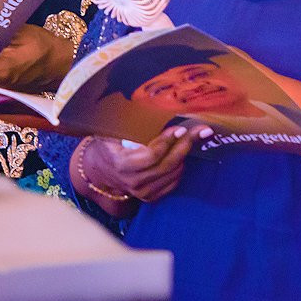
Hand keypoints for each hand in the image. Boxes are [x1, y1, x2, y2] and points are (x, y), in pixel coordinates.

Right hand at [72, 127, 203, 209]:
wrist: (100, 170)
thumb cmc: (108, 145)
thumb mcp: (111, 132)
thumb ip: (127, 123)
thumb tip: (146, 103)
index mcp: (121, 164)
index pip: (151, 156)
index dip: (167, 142)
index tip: (180, 128)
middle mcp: (132, 181)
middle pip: (166, 165)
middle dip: (185, 145)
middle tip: (199, 131)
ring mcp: (142, 192)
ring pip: (173, 173)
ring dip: (185, 155)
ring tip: (191, 138)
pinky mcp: (150, 197)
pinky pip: (174, 182)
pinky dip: (180, 167)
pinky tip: (181, 153)